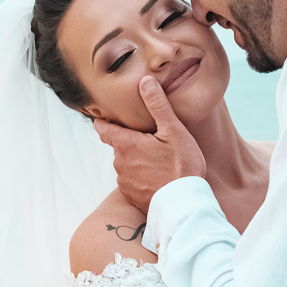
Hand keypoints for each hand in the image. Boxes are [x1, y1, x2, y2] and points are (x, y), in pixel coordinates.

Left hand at [94, 76, 205, 212]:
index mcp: (126, 144)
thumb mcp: (173, 130)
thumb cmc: (182, 166)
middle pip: (118, 145)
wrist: (184, 205)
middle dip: (130, 141)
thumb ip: (157, 105)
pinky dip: (141, 176)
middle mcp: (119, 163)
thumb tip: (145, 82)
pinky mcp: (131, 196)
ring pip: (125, 164)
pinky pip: (132, 181)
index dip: (104, 121)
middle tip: (150, 138)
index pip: (102, 128)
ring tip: (158, 159)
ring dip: (136, 160)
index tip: (108, 116)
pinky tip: (158, 176)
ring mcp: (124, 182)